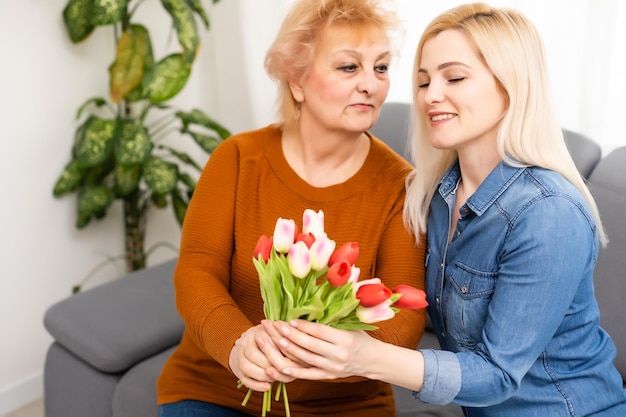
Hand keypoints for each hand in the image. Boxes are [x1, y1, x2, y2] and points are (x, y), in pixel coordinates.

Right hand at [228, 324, 296, 391]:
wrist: (246, 343)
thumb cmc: (268, 337)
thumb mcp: (277, 332)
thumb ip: (287, 334)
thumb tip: (299, 337)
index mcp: (257, 332)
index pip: (268, 341)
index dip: (281, 351)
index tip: (294, 357)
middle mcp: (245, 343)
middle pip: (256, 356)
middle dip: (272, 366)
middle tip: (287, 371)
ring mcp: (240, 357)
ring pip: (248, 368)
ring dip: (264, 376)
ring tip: (277, 379)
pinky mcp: (238, 371)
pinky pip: (245, 380)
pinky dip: (256, 385)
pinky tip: (268, 387)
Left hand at [260, 319, 376, 380]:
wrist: (373, 359)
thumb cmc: (360, 338)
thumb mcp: (351, 325)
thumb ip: (333, 320)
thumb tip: (312, 307)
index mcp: (345, 339)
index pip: (319, 331)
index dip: (304, 326)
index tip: (290, 320)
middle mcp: (339, 354)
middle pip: (311, 345)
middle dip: (292, 335)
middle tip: (278, 327)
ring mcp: (334, 367)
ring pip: (307, 359)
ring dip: (291, 350)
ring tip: (277, 341)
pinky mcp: (330, 376)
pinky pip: (310, 375)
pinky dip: (296, 372)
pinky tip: (282, 368)